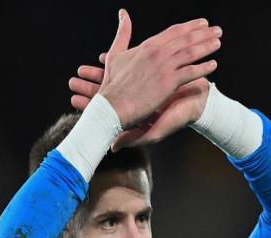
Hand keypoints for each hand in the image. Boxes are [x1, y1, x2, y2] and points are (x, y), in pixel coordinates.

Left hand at [71, 59, 210, 150]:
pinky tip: (104, 56)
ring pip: (114, 80)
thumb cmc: (178, 118)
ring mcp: (140, 88)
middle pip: (107, 94)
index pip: (106, 111)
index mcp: (133, 114)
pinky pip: (128, 67)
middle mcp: (134, 101)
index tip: (73, 100)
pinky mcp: (146, 75)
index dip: (90, 105)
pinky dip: (116, 62)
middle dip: (89, 87)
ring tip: (82, 69)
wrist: (198, 100)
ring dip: (98, 74)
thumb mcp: (155, 131)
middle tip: (72, 82)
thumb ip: (134, 138)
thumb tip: (111, 147)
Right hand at [86, 9, 219, 130]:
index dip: (190, 26)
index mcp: (147, 46)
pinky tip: (213, 65)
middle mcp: (158, 53)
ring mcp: (164, 67)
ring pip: (191, 53)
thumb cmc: (113, 84)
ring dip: (207, 46)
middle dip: (204, 33)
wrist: (112, 105)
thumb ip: (123, 33)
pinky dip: (204, 68)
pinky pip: (191, 72)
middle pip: (186, 39)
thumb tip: (123, 13)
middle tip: (217, 30)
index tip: (202, 23)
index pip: (174, 32)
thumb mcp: (115, 54)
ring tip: (218, 43)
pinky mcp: (169, 82)